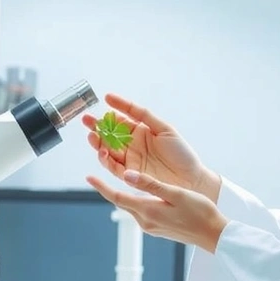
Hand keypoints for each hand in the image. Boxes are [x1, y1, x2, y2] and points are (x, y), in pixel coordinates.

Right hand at [82, 93, 220, 201]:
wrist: (191, 180)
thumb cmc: (182, 154)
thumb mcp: (164, 129)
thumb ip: (143, 115)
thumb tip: (122, 102)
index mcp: (142, 132)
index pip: (122, 120)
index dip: (112, 111)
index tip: (104, 100)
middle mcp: (133, 146)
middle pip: (110, 135)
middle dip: (98, 127)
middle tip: (87, 120)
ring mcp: (131, 160)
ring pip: (109, 151)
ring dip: (99, 144)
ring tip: (92, 136)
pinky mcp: (130, 175)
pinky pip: (114, 167)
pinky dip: (107, 160)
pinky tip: (103, 152)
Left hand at [86, 170, 228, 252]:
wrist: (214, 235)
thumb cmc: (200, 212)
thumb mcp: (175, 194)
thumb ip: (150, 185)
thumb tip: (127, 175)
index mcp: (148, 212)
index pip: (117, 197)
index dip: (101, 186)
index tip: (89, 177)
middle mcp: (146, 222)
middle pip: (122, 202)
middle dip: (110, 188)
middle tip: (101, 171)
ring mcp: (152, 227)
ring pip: (132, 206)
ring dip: (124, 194)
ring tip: (120, 177)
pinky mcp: (159, 228)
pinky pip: (142, 211)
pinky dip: (137, 200)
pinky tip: (141, 192)